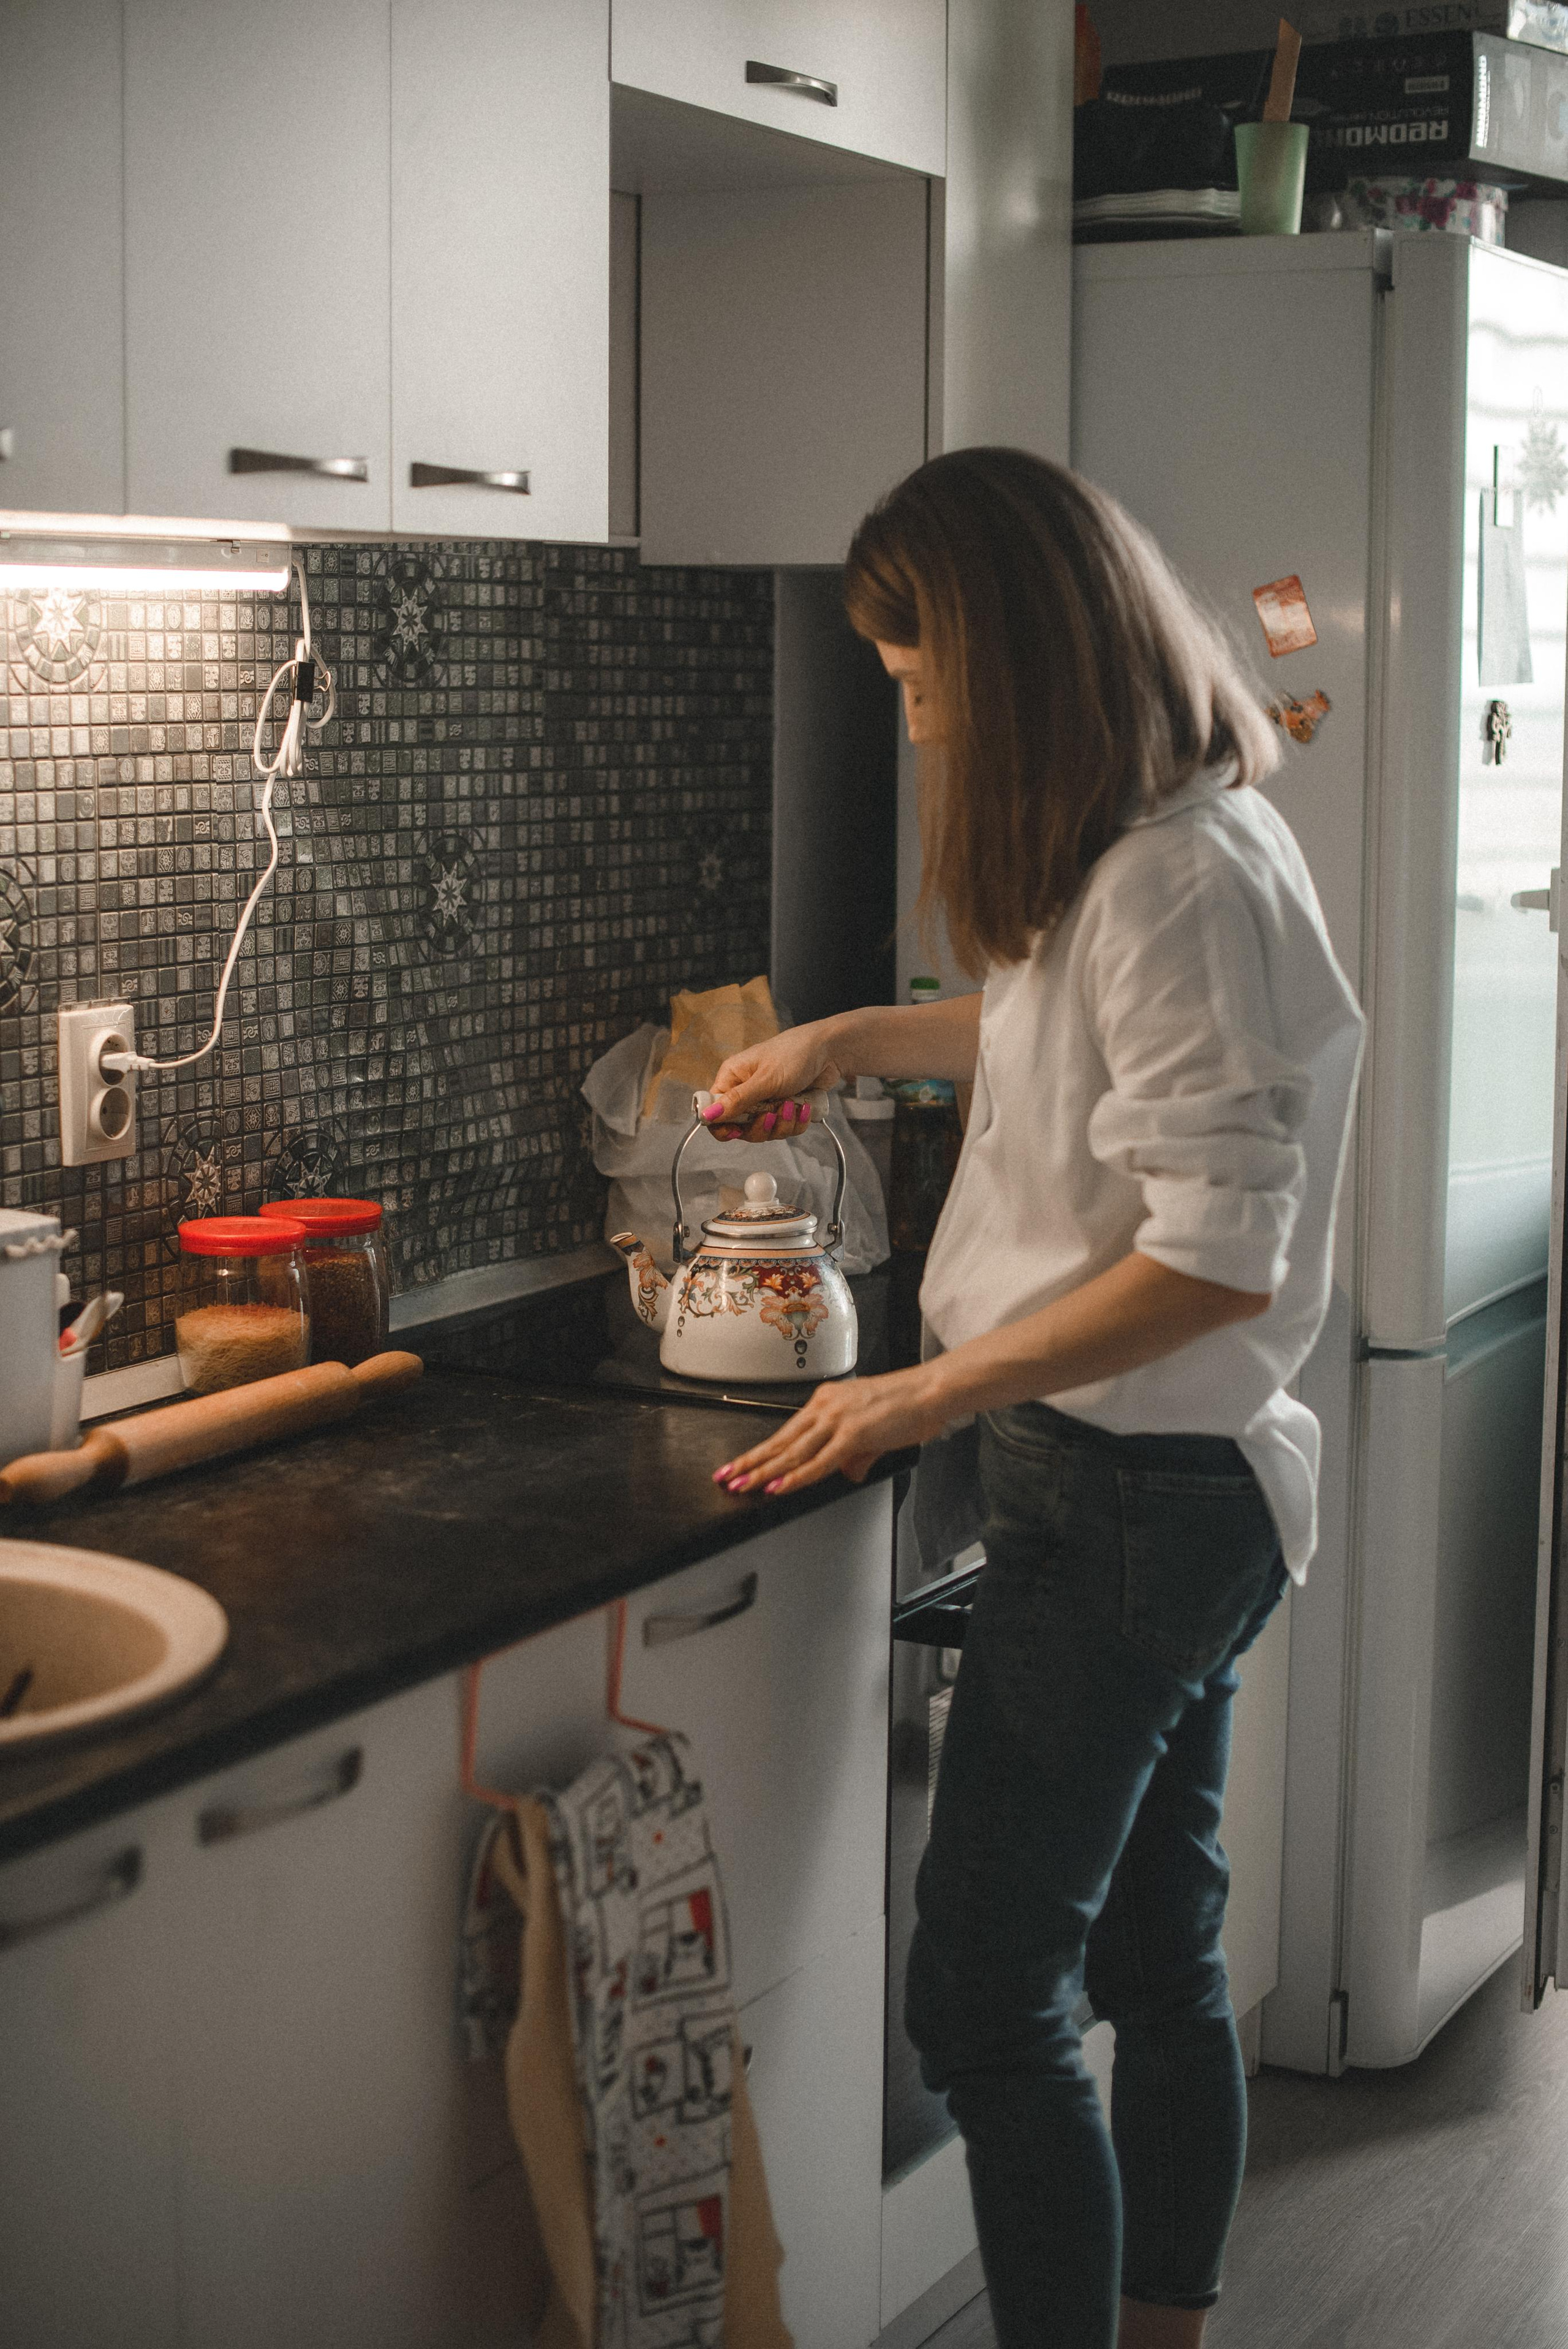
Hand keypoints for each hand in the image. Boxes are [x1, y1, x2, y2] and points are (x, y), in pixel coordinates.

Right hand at [705, 1024, 844, 1142]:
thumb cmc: (794, 1055)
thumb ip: (737, 1100)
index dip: (722, 1126)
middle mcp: (746, 1092)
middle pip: (741, 1128)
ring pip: (765, 1131)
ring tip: (795, 1106)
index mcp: (732, 1078)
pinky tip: (804, 1108)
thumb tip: (706, 1116)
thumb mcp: (765, 1079)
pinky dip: (796, 1123)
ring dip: (783, 1124)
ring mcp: (766, 1102)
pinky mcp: (784, 1109)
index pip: (714, 1111)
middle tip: (775, 1114)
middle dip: (762, 1126)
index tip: (737, 1132)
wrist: (830, 1051)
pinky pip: (784, 1129)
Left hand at [712, 1366, 948, 1496]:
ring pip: (792, 1452)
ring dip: (764, 1471)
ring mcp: (837, 1419)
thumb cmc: (908, 1406)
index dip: (761, 1451)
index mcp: (826, 1400)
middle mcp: (826, 1406)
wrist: (931, 1391)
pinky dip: (796, 1476)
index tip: (740, 1464)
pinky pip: (818, 1462)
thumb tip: (847, 1472)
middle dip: (751, 1461)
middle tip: (726, 1476)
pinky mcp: (853, 1434)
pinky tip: (778, 1486)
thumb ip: (856, 1454)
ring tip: (742, 1485)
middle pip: (781, 1441)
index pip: (786, 1432)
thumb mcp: (873, 1432)